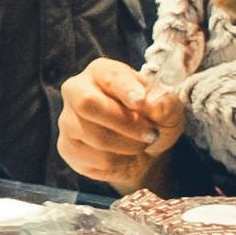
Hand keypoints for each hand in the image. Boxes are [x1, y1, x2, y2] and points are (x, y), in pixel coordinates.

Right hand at [54, 59, 187, 186]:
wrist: (142, 151)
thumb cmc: (153, 120)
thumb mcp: (168, 108)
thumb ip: (166, 103)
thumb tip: (155, 105)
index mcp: (102, 72)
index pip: (108, 76)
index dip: (125, 89)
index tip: (140, 102)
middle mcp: (76, 90)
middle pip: (87, 103)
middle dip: (125, 123)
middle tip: (152, 134)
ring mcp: (67, 120)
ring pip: (96, 137)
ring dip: (129, 146)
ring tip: (142, 144)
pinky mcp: (67, 147)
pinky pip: (94, 159)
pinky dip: (119, 162)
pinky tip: (124, 156)